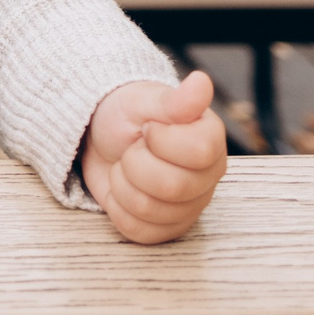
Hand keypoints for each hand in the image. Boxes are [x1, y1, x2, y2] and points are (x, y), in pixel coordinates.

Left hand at [80, 70, 228, 244]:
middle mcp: (208, 177)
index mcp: (210, 141)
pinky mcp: (167, 227)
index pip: (197, 152)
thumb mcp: (143, 100)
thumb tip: (202, 82)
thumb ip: (174, 100)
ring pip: (150, 211)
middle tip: (131, 148)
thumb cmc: (128, 114)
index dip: (159, 140)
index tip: (147, 128)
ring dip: (122, 184)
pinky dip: (118, 208)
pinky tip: (122, 189)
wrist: (103, 137)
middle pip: (171, 187)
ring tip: (126, 166)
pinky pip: (139, 231)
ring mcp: (189, 206)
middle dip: (134, 163)